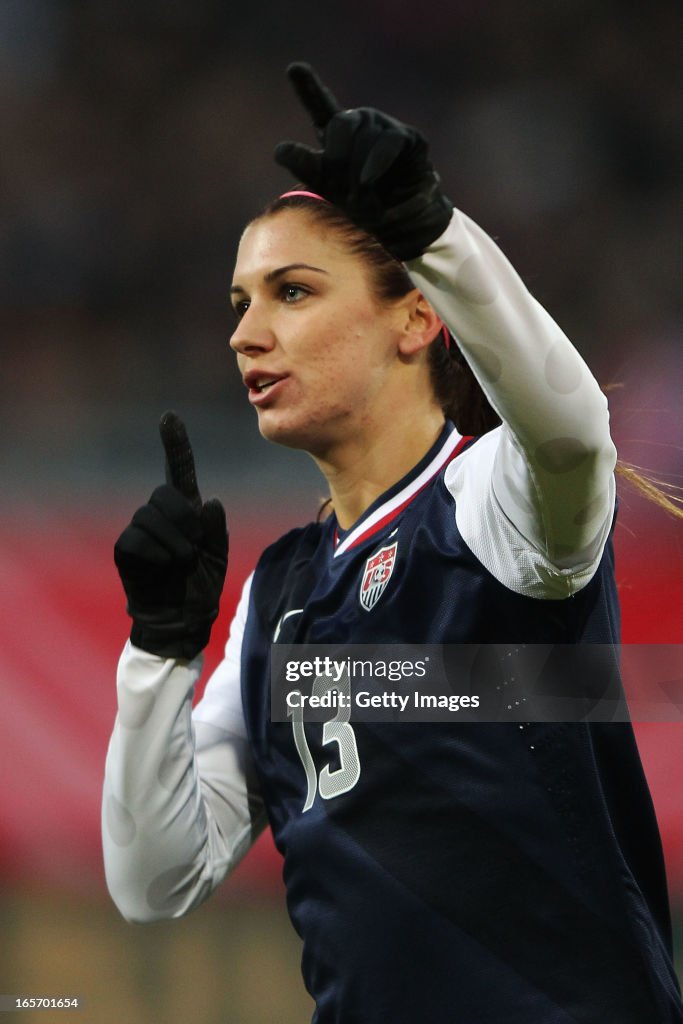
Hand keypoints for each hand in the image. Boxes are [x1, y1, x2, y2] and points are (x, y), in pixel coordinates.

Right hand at [114, 411, 227, 659]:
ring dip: (175, 543)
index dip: (175, 444)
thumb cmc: (200, 587)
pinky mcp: (125, 549)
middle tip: (193, 548)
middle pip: (165, 493)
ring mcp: (139, 529)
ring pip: (151, 515)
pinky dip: (158, 556)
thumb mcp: (218, 557)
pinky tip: (163, 570)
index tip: (169, 417)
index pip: (179, 470)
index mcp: (186, 511)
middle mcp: (159, 514)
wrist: (182, 621)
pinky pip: (138, 539)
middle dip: (184, 519)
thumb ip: (217, 530)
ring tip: (181, 564)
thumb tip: (210, 502)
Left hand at [274, 62, 452, 260]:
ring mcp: (384, 127)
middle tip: (340, 187)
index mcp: (336, 133)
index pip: (320, 104)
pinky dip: (375, 163)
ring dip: (357, 172)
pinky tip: (368, 180)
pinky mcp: (407, 138)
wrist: (397, 224)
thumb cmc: (360, 204)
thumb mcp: (326, 186)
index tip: (295, 69)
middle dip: (336, 158)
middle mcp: (360, 123)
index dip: (308, 87)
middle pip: (340, 124)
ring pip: (364, 137)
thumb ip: (304, 165)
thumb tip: (279, 149)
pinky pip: (388, 142)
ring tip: (359, 196)